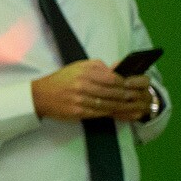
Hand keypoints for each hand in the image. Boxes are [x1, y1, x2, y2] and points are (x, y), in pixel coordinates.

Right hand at [31, 60, 150, 121]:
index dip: (125, 83)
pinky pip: (100, 113)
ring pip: (109, 104)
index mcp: (85, 72)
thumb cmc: (63, 79)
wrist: (41, 95)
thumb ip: (99, 67)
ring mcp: (81, 100)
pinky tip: (119, 112)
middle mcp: (83, 85)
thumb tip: (119, 69)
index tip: (135, 85)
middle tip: (139, 97)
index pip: (112, 78)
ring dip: (123, 106)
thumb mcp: (79, 67)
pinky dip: (111, 113)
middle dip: (128, 95)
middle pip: (113, 92)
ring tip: (134, 106)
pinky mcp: (79, 112)